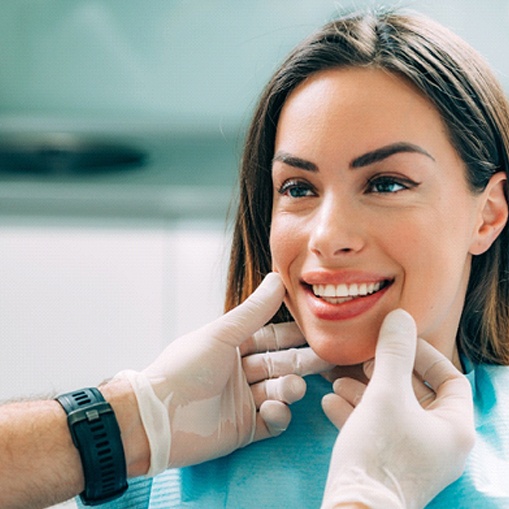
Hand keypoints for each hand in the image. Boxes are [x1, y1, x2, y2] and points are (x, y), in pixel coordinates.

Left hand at [116, 273, 331, 475]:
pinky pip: (271, 421)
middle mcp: (240, 372)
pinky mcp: (244, 429)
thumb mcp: (221, 334)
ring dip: (289, 388)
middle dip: (302, 362)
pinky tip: (272, 409)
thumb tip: (278, 278)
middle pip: (280, 364)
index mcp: (232, 347)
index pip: (271, 338)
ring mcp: (243, 401)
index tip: (318, 329)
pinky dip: (277, 415)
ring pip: (278, 391)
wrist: (157, 417)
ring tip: (293, 387)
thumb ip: (253, 311)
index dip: (294, 334)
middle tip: (327, 359)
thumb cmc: (184, 368)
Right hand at [321, 309, 474, 508]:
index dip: (425, 355)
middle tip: (363, 360)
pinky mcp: (389, 464)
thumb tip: (400, 317)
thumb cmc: (380, 451)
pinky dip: (356, 413)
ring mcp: (413, 455)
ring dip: (365, 391)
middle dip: (385, 372)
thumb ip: (394, 353)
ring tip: (338, 379)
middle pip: (416, 393)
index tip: (396, 343)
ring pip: (392, 411)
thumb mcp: (385, 394)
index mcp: (453, 428)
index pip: (451, 379)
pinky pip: (377, 429)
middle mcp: (439, 443)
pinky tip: (330, 402)